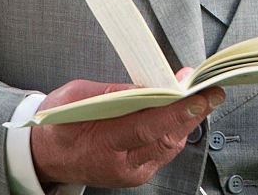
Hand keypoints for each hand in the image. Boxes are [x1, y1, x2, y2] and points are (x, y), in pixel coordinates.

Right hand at [31, 75, 223, 187]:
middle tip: (211, 89)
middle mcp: (121, 165)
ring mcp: (131, 172)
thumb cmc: (58, 122)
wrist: (46, 155)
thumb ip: (111, 91)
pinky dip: (177, 128)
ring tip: (202, 95)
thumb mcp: (75, 96)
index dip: (176, 111)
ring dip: (187, 119)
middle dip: (192, 112)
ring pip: (169, 145)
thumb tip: (146, 85)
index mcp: (102, 145)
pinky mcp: (137, 171)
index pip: (147, 128)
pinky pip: (164, 149)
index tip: (197, 96)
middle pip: (166, 138)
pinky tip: (184, 111)